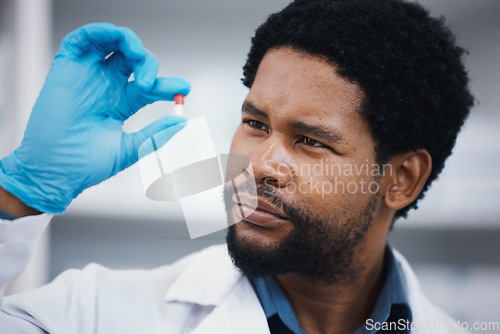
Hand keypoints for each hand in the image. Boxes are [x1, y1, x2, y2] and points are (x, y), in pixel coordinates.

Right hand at [0, 23, 189, 213]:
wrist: (55, 170)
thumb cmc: (86, 164)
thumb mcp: (130, 149)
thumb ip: (156, 135)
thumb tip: (182, 122)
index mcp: (121, 103)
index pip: (150, 87)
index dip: (168, 85)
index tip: (184, 89)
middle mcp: (106, 86)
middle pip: (135, 61)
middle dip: (149, 64)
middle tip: (151, 84)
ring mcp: (88, 76)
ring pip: (113, 45)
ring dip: (130, 43)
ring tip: (138, 59)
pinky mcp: (67, 67)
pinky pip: (83, 39)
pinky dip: (100, 31)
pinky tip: (116, 39)